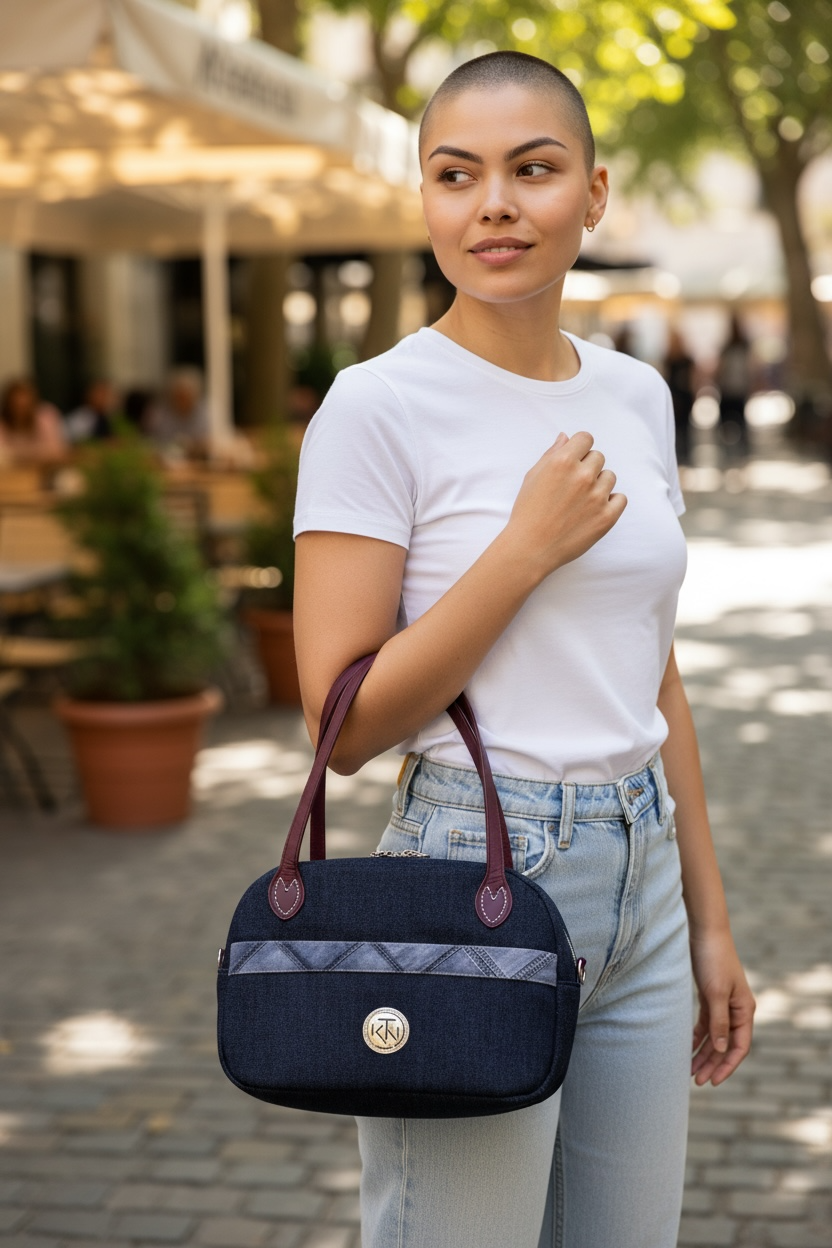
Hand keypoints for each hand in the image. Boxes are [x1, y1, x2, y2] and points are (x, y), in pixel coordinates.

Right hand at [506, 431, 626, 580]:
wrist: (530, 548)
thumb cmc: (527, 512)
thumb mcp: (533, 477)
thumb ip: (551, 454)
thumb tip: (566, 438)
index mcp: (563, 461)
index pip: (586, 438)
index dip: (580, 448)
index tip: (575, 460)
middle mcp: (583, 476)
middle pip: (598, 457)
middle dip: (588, 467)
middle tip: (573, 486)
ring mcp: (597, 497)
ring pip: (610, 476)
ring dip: (599, 484)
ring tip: (581, 500)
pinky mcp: (607, 517)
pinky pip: (620, 498)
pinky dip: (611, 502)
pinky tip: (595, 509)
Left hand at [690, 928, 755, 1085]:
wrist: (704, 932)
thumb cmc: (713, 960)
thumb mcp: (716, 993)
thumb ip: (719, 1022)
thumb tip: (723, 1049)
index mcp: (744, 1010)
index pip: (739, 1046)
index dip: (727, 1066)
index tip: (714, 1081)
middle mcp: (736, 1010)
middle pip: (726, 1045)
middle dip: (712, 1063)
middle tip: (697, 1081)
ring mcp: (723, 1003)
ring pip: (715, 1036)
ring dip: (704, 1053)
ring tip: (690, 1070)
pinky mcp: (710, 996)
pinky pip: (706, 1024)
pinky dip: (698, 1036)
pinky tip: (688, 1048)